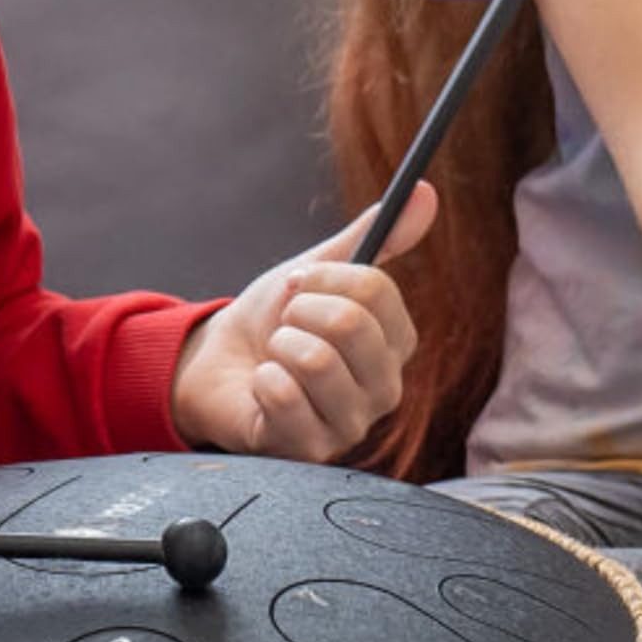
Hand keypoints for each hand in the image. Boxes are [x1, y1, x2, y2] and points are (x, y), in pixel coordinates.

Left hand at [169, 182, 436, 461]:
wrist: (216, 366)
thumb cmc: (273, 321)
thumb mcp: (320, 271)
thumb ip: (375, 237)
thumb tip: (426, 190)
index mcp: (396, 342)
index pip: (377, 291)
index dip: (325, 278)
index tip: (300, 283)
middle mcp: (385, 387)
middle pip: (350, 324)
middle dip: (298, 310)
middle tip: (285, 322)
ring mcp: (351, 423)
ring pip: (316, 361)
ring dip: (279, 346)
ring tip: (276, 357)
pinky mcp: (311, 450)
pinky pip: (284, 396)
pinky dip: (261, 380)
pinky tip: (263, 389)